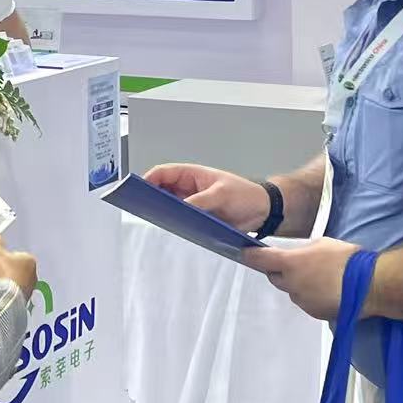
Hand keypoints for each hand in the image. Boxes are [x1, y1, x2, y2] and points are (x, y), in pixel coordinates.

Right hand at [0, 232, 37, 296]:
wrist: (5, 297)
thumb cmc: (6, 274)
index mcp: (30, 260)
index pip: (15, 254)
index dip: (3, 256)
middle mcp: (33, 274)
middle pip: (15, 267)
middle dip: (5, 268)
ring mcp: (29, 287)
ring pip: (15, 279)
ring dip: (6, 280)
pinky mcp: (24, 298)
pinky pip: (14, 291)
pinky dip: (7, 290)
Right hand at [145, 162, 268, 230]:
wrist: (263, 211)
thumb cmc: (245, 194)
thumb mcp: (221, 195)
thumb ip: (199, 201)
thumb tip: (179, 208)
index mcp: (192, 174)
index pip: (163, 173)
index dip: (148, 179)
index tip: (139, 189)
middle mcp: (188, 188)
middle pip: (162, 190)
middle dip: (151, 197)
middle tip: (142, 207)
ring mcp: (192, 204)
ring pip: (170, 207)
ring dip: (163, 212)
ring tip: (154, 220)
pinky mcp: (198, 219)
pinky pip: (181, 220)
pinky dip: (175, 224)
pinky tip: (172, 229)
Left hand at [243, 238, 360, 321]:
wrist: (370, 285)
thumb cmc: (347, 260)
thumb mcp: (322, 243)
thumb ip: (303, 251)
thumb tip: (298, 256)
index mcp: (290, 263)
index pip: (260, 259)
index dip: (251, 255)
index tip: (246, 253)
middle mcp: (291, 284)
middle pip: (275, 277)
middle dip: (280, 271)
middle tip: (295, 263)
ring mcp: (302, 301)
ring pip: (292, 291)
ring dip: (298, 284)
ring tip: (320, 277)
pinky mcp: (314, 313)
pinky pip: (306, 302)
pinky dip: (311, 296)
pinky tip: (327, 289)